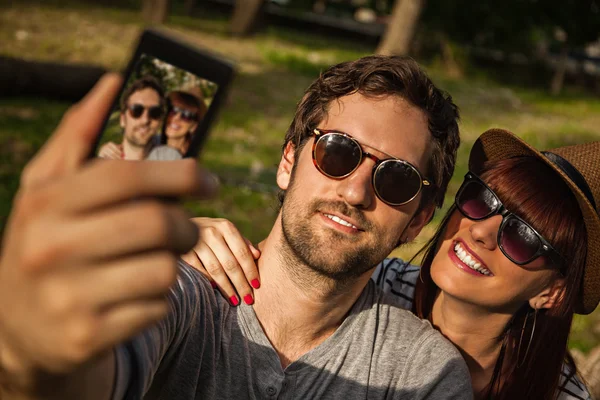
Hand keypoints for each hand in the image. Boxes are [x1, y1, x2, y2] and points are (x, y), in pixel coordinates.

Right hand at [0, 74, 217, 392]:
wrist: (18, 331)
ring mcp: (68, 297)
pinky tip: (131, 298)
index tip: (210, 181)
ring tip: (150, 263)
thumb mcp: (46, 189)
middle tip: (183, 230)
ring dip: (172, 264)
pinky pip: (157, 308)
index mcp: (46, 203)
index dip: (182, 173)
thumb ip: (77, 134)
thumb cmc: (46, 242)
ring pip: (165, 270)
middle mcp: (51, 248)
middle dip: (185, 225)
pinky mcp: (88, 336)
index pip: (128, 176)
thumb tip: (112, 81)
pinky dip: (158, 300)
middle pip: (157, 224)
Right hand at [182, 218, 259, 305]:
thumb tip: (257, 256)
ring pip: (215, 269)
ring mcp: (197, 241)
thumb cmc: (212, 233)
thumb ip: (243, 243)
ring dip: (226, 287)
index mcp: (226, 227)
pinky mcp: (184, 250)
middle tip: (248, 299)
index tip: (257, 285)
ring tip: (234, 300)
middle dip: (241, 284)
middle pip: (230, 263)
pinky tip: (214, 290)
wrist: (179, 226)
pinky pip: (198, 269)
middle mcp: (212, 232)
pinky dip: (207, 280)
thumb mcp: (228, 233)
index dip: (250, 270)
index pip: (242, 252)